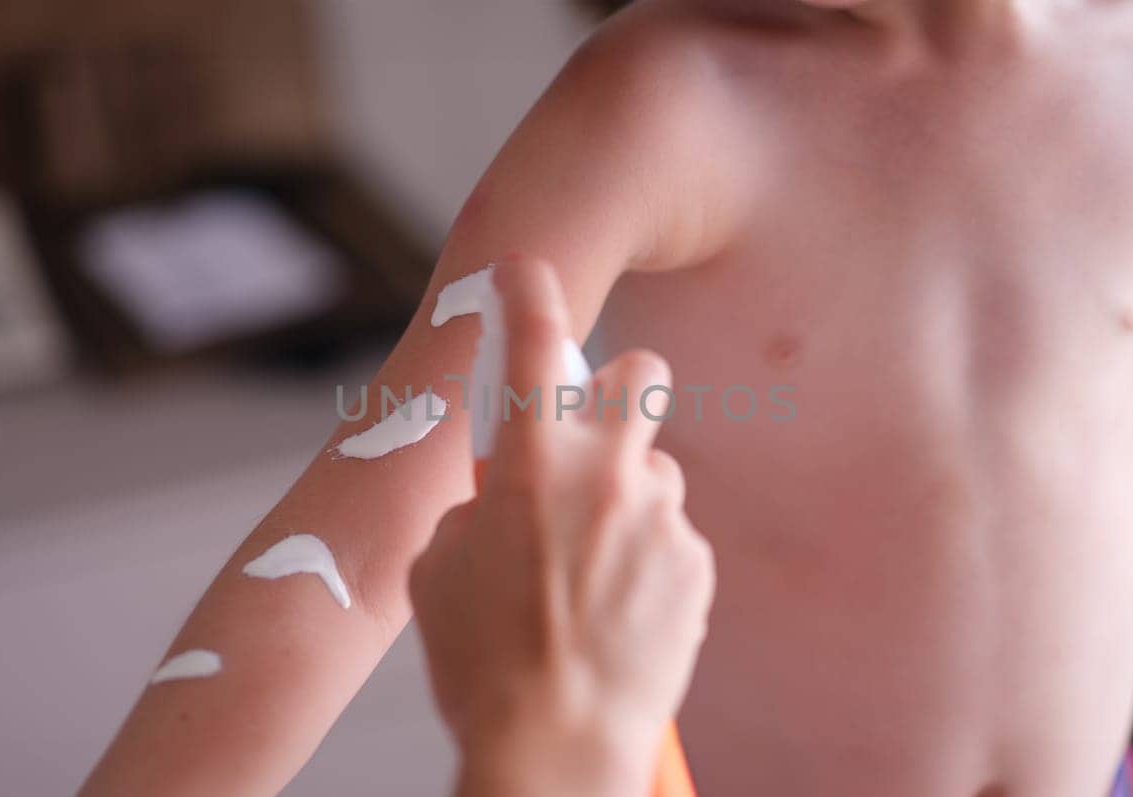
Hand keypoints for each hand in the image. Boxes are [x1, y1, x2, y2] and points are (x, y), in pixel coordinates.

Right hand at [410, 259, 714, 796]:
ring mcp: (661, 517)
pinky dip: (645, 561)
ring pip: (653, 473)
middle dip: (618, 385)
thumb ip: (476, 507)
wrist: (556, 747)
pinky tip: (614, 614)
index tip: (523, 271)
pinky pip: (670, 539)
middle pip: (641, 374)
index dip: (525, 290)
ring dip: (625, 501)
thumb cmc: (480, 663)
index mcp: (531, 460)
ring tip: (588, 575)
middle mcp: (608, 470)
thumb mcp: (438, 569)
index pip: (533, 335)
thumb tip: (503, 497)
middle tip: (593, 430)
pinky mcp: (695, 566)